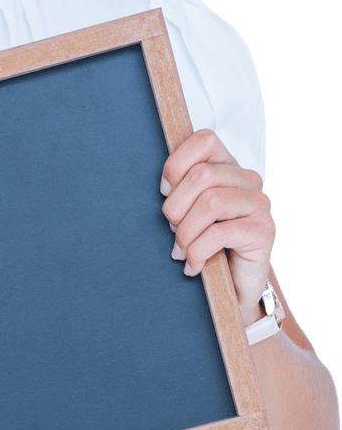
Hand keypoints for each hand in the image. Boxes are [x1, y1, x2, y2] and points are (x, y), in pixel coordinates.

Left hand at [161, 129, 275, 326]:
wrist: (232, 289)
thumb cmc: (204, 247)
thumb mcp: (187, 214)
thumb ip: (180, 191)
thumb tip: (164, 185)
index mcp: (228, 167)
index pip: (204, 140)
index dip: (176, 164)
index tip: (165, 192)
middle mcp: (248, 180)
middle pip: (201, 175)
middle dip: (176, 208)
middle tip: (173, 231)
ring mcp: (259, 204)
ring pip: (210, 203)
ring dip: (186, 233)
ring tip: (181, 252)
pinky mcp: (264, 231)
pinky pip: (220, 233)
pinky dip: (198, 252)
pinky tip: (193, 266)